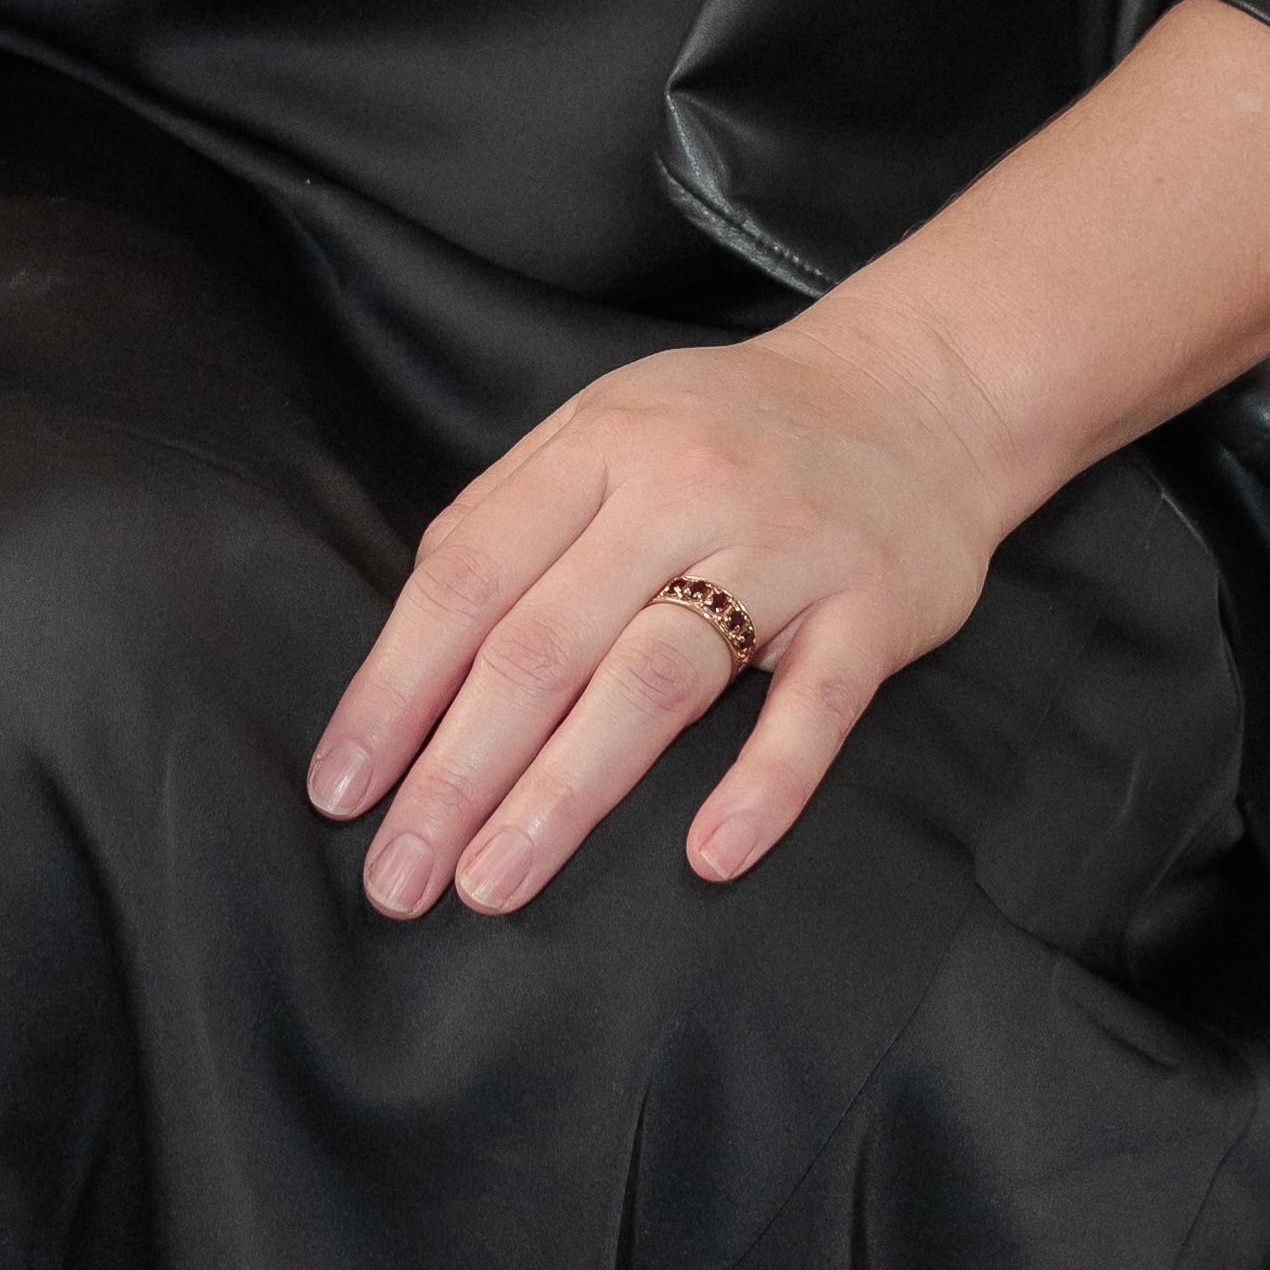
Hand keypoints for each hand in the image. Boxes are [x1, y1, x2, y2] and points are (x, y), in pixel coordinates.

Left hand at [304, 298, 1033, 919]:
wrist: (926, 389)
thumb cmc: (737, 427)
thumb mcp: (610, 426)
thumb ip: (513, 515)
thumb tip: (410, 647)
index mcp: (599, 447)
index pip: (468, 577)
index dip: (395, 688)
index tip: (343, 791)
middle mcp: (682, 489)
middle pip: (544, 643)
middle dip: (457, 771)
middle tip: (399, 877)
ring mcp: (783, 549)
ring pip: (657, 679)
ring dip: (566, 791)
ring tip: (496, 880)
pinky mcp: (874, 608)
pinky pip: (813, 707)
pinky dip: (762, 783)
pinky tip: (709, 857)